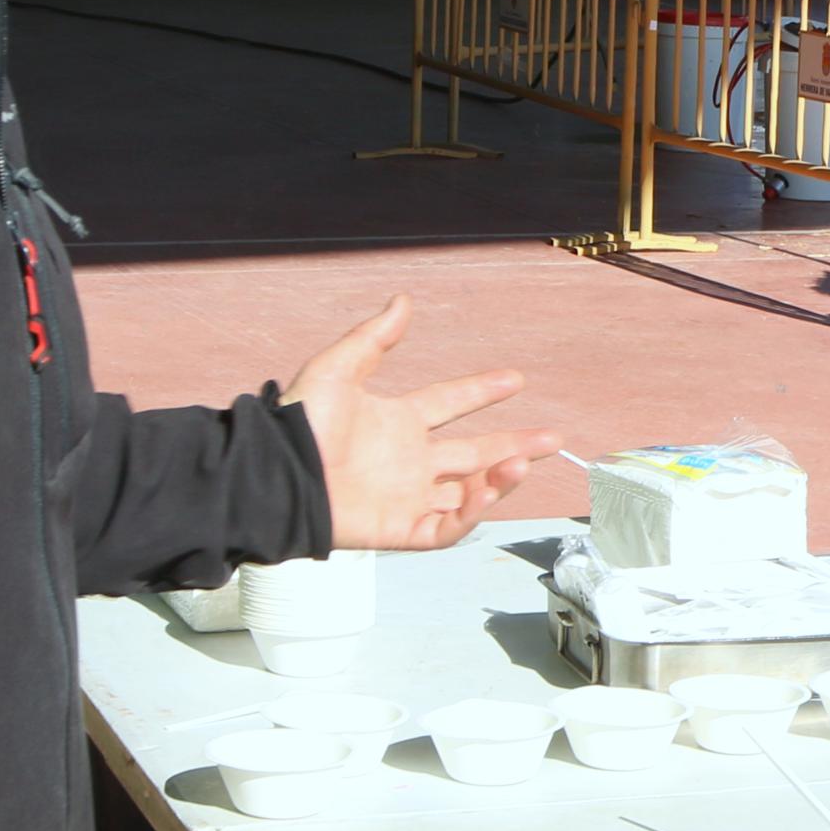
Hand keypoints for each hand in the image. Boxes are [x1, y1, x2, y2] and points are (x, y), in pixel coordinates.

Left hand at [285, 293, 567, 550]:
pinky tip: (487, 491)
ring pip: (468, 492)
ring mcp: (407, 496)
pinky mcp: (399, 529)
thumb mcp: (336, 371)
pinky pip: (444, 528)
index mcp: (398, 422)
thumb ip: (373, 339)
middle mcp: (410, 460)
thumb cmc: (299, 424)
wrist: (276, 475)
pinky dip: (470, 514)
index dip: (482, 390)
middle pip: (474, 452)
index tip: (516, 379)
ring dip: (500, 479)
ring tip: (523, 463)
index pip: (450, 404)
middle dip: (515, 443)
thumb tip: (404, 301)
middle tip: (552, 437)